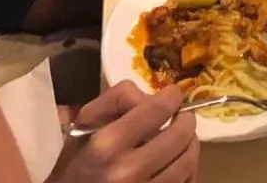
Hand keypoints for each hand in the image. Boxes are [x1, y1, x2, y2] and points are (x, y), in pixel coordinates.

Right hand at [50, 83, 197, 182]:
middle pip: (180, 136)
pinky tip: (175, 165)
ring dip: (190, 145)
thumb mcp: (85, 122)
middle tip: (181, 117)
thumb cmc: (75, 162)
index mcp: (107, 145)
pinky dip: (187, 171)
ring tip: (181, 140)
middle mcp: (127, 172)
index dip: (172, 96)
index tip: (173, 95)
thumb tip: (153, 97)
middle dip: (186, 120)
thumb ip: (118, 98)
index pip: (157, 110)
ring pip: (188, 162)